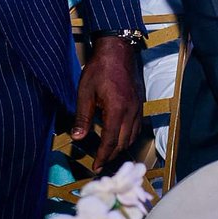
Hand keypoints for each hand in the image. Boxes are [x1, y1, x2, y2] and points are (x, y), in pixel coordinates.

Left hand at [73, 36, 144, 170]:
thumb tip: (77, 137)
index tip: (96, 166)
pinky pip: (137, 126)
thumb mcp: (85, 93)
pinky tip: (120, 137)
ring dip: (121, 147)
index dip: (102, 156)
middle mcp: (131, 111)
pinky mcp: (140, 103)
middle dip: (112, 155)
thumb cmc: (100, 69)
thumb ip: (83, 117)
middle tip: (100, 163)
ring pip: (132, 135)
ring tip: (109, 153)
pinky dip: (128, 136)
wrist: (118, 52)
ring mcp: (138, 107)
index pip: (111, 141)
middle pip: (124, 141)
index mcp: (116, 109)